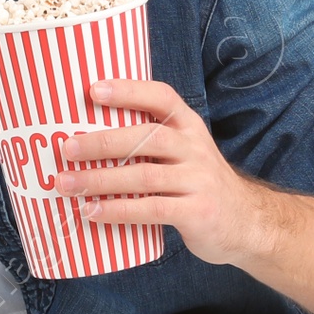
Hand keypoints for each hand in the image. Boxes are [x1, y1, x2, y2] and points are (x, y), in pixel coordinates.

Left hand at [54, 78, 270, 269]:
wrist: (247, 224)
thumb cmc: (199, 186)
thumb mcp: (185, 154)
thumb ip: (150, 144)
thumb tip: (86, 140)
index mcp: (189, 127)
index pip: (162, 97)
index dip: (129, 90)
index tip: (93, 90)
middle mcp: (195, 148)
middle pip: (147, 137)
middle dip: (103, 141)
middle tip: (67, 147)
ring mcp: (198, 180)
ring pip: (144, 175)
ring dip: (100, 180)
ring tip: (66, 184)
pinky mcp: (197, 212)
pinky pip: (152, 209)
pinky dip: (118, 210)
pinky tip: (91, 212)